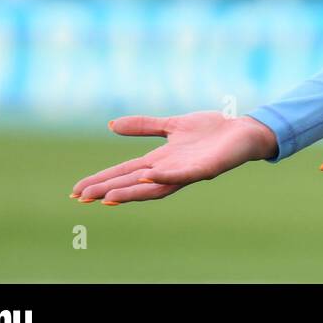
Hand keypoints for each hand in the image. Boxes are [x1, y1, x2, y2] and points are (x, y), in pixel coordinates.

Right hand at [69, 111, 278, 205]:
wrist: (244, 130)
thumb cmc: (211, 130)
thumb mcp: (172, 125)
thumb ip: (144, 127)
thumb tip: (111, 125)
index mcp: (161, 160)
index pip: (125, 172)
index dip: (102, 180)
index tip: (77, 190)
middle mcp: (170, 170)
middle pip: (133, 183)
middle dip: (108, 189)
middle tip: (82, 197)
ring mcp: (187, 171)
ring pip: (154, 186)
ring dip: (131, 191)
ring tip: (107, 197)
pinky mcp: (206, 168)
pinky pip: (184, 175)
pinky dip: (165, 176)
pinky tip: (149, 175)